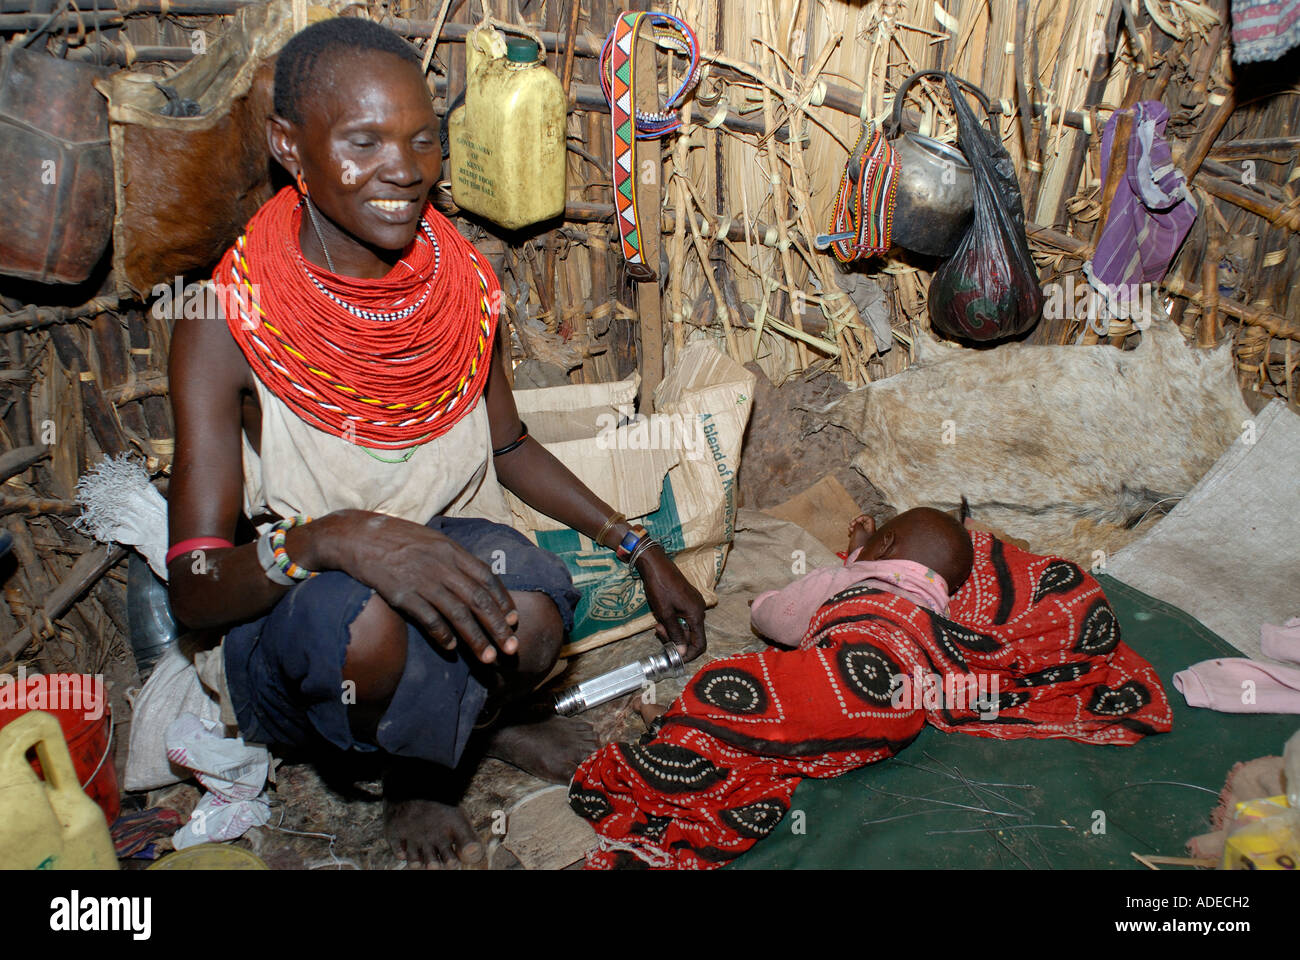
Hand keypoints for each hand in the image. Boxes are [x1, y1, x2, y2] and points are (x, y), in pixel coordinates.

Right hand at [325, 511, 518, 664]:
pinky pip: (428, 618)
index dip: (503, 601)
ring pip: (458, 614)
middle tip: (512, 649)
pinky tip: (451, 648)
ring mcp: (422, 580)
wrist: (357, 536)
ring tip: (489, 658)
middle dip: (498, 627)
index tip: (514, 620)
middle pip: (478, 600)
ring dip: (475, 638)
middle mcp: (441, 565)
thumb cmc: (397, 538)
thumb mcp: (432, 541)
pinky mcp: (402, 594)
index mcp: (452, 550)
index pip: (487, 577)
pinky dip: (442, 634)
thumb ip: (454, 559)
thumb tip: (477, 581)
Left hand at [635, 544, 706, 660]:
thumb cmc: (659, 588)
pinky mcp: (688, 599)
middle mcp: (699, 609)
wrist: (656, 564)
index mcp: (696, 614)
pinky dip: (675, 621)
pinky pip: (685, 617)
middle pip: (693, 635)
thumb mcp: (665, 613)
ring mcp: (695, 603)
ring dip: (674, 630)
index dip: (689, 654)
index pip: (700, 643)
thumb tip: (682, 653)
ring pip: (688, 626)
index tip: (674, 656)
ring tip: (658, 624)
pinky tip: (663, 617)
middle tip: (659, 632)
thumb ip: (675, 634)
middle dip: (676, 639)